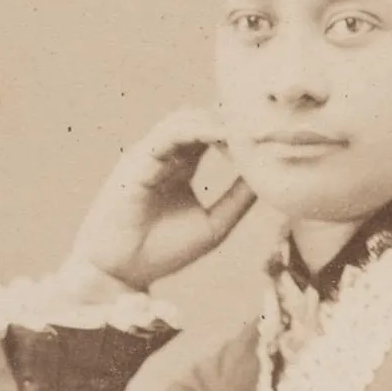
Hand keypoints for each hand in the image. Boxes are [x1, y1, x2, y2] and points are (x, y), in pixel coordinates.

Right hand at [64, 108, 255, 292]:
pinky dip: (195, 130)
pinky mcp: (137, 161)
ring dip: (216, 122)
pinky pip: (168, 135)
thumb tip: (267, 178)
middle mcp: (165, 155)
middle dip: (231, 121)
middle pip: (201, 118)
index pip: (212, 133)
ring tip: (243, 135)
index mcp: (181, 166)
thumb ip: (238, 199)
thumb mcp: (214, 224)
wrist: (124, 272)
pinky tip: (221, 137)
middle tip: (260, 132)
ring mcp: (150, 155)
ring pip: (185, 118)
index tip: (267, 139)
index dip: (238, 132)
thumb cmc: (164, 251)